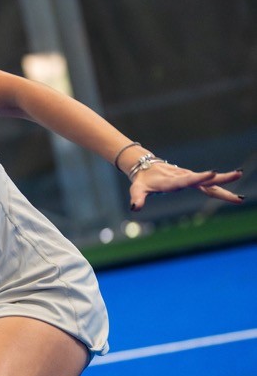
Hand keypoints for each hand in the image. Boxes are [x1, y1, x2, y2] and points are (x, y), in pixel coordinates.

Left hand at [129, 161, 243, 210]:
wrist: (145, 167)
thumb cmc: (141, 181)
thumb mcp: (137, 189)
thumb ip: (137, 198)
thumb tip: (135, 208)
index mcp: (172, 181)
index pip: (187, 180)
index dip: (199, 177)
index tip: (213, 172)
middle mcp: (184, 178)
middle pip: (205, 180)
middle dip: (222, 178)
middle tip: (238, 175)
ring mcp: (190, 178)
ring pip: (210, 184)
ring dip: (226, 185)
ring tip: (241, 195)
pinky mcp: (193, 180)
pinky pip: (209, 186)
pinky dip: (221, 190)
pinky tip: (235, 197)